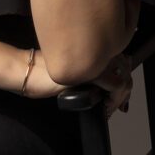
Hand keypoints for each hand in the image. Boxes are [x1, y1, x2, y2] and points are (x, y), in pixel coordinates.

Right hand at [18, 50, 132, 116]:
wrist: (28, 72)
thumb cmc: (45, 74)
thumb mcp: (74, 73)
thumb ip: (92, 72)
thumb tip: (116, 82)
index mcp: (94, 45)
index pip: (122, 61)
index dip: (124, 82)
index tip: (119, 98)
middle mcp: (98, 48)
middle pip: (126, 70)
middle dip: (124, 93)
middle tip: (116, 107)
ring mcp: (97, 58)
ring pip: (124, 78)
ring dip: (120, 98)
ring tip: (109, 109)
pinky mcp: (93, 70)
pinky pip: (116, 86)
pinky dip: (115, 100)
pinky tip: (105, 108)